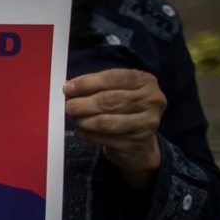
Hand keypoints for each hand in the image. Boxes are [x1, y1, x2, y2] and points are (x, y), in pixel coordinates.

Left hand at [64, 69, 166, 189]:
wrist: (139, 142)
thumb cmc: (123, 109)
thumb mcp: (116, 90)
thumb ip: (96, 86)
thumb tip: (69, 86)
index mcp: (145, 81)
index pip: (113, 78)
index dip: (88, 83)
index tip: (68, 88)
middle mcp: (151, 100)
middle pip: (109, 100)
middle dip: (83, 103)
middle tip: (68, 106)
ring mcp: (147, 123)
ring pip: (106, 122)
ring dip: (83, 120)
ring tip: (73, 119)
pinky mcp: (137, 142)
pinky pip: (105, 138)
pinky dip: (87, 134)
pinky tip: (81, 131)